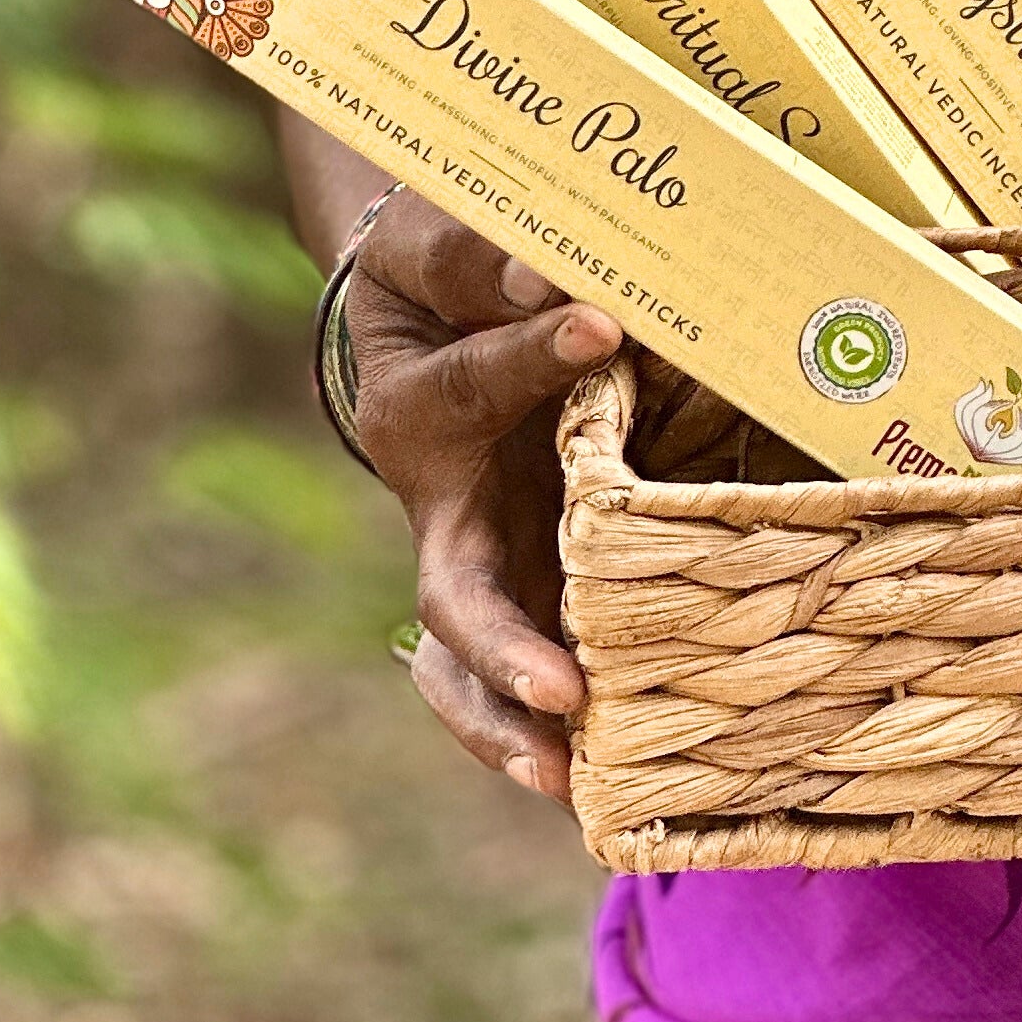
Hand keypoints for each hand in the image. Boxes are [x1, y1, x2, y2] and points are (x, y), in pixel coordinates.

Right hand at [346, 192, 623, 805]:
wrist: (423, 311)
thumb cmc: (443, 269)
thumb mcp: (439, 239)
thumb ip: (484, 256)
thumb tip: (556, 279)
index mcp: (418, 401)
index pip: (476, 383)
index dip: (535, 355)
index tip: (603, 325)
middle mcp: (439, 502)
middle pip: (453, 592)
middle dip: (503, 647)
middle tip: (565, 690)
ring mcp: (478, 555)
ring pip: (470, 663)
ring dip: (511, 721)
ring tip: (564, 777)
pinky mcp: (519, 580)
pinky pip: (512, 669)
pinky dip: (537, 726)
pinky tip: (590, 782)